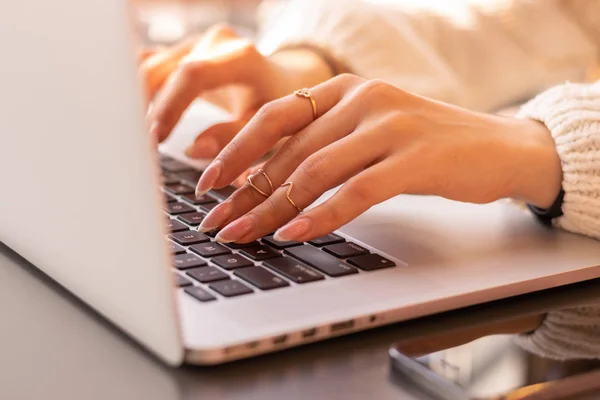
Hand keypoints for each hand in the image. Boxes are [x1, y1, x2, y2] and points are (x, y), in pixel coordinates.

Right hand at [143, 25, 332, 158]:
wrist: (283, 82)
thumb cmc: (277, 108)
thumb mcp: (265, 126)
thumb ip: (233, 139)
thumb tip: (193, 151)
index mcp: (240, 57)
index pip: (193, 74)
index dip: (170, 106)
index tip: (156, 138)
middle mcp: (214, 43)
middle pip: (165, 69)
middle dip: (146, 109)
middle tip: (139, 146)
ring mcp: (196, 44)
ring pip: (152, 67)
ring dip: (138, 102)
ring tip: (134, 137)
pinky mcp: (184, 52)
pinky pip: (153, 66)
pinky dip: (140, 90)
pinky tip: (132, 116)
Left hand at [193, 74, 561, 242]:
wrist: (498, 147)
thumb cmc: (426, 145)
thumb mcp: (368, 133)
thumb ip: (323, 146)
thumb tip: (263, 180)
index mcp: (344, 89)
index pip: (274, 118)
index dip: (234, 151)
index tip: (206, 183)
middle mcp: (362, 99)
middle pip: (288, 151)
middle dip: (244, 192)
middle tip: (215, 222)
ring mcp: (390, 126)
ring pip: (314, 172)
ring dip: (271, 209)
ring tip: (242, 235)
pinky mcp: (415, 159)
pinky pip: (355, 191)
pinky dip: (321, 216)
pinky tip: (295, 235)